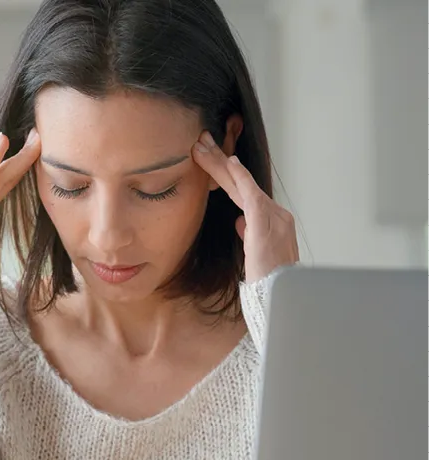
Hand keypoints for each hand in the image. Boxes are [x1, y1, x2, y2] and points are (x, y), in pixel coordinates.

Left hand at [192, 131, 298, 282]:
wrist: (278, 297)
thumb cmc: (268, 282)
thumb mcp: (256, 254)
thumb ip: (250, 234)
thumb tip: (240, 221)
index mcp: (274, 222)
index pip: (245, 192)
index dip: (227, 176)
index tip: (211, 160)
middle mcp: (277, 215)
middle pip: (243, 183)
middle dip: (221, 162)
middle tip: (201, 142)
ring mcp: (274, 217)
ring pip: (242, 185)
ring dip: (220, 165)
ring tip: (202, 147)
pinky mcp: (266, 223)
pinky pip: (251, 195)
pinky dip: (240, 178)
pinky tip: (230, 162)